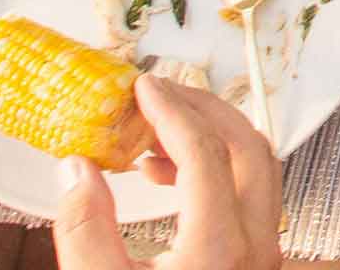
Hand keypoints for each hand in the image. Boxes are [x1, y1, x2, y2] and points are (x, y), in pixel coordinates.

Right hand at [52, 78, 278, 269]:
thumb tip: (76, 168)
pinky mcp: (255, 258)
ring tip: (154, 131)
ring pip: (256, 167)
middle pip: (247, 148)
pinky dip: (215, 167)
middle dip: (201, 110)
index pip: (205, 154)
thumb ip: (85, 231)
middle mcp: (255, 245)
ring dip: (211, 136)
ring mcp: (263, 251)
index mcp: (219, 249)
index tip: (143, 87)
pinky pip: (248, 193)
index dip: (172, 111)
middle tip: (159, 94)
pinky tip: (162, 171)